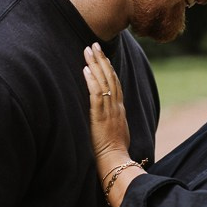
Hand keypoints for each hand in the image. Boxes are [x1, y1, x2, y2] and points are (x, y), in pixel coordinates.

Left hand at [83, 43, 131, 175]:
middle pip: (110, 77)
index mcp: (120, 110)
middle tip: (95, 44)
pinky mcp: (100, 116)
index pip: (115, 83)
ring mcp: (109, 110)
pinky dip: (91, 81)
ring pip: (103, 81)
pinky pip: (96, 95)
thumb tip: (109, 117)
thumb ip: (113, 121)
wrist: (117, 161)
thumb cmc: (115, 152)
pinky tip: (86, 70)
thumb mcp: (117, 132)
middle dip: (102, 59)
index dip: (109, 68)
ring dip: (96, 64)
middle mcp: (116, 106)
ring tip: (88, 50)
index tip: (103, 56)